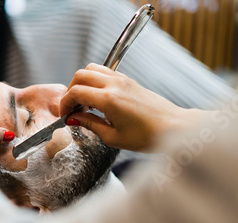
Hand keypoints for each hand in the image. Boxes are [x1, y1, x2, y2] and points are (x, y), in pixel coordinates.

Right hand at [60, 63, 208, 151]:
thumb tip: (74, 119)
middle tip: (71, 108)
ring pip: (92, 69)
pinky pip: (105, 72)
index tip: (64, 114)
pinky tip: (97, 99)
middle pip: (80, 75)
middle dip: (70, 90)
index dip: (64, 103)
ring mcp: (123, 80)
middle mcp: (115, 85)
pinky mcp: (129, 80)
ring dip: (82, 83)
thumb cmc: (147, 136)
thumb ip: (90, 124)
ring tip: (84, 102)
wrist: (173, 128)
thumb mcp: (113, 137)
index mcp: (109, 99)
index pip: (75, 92)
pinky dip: (95, 81)